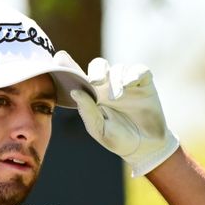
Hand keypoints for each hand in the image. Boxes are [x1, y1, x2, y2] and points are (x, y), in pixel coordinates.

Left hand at [70, 57, 179, 176]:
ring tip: (116, 97)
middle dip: (97, 70)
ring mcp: (127, 83)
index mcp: (93, 96)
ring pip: (118, 69)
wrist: (146, 147)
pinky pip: (139, 71)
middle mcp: (108, 86)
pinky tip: (129, 84)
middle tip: (96, 82)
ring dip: (116, 80)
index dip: (69, 66)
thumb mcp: (100, 129)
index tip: (59, 57)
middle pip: (99, 65)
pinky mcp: (145, 84)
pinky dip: (134, 75)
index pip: (79, 77)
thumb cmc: (119, 139)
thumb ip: (88, 112)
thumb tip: (75, 92)